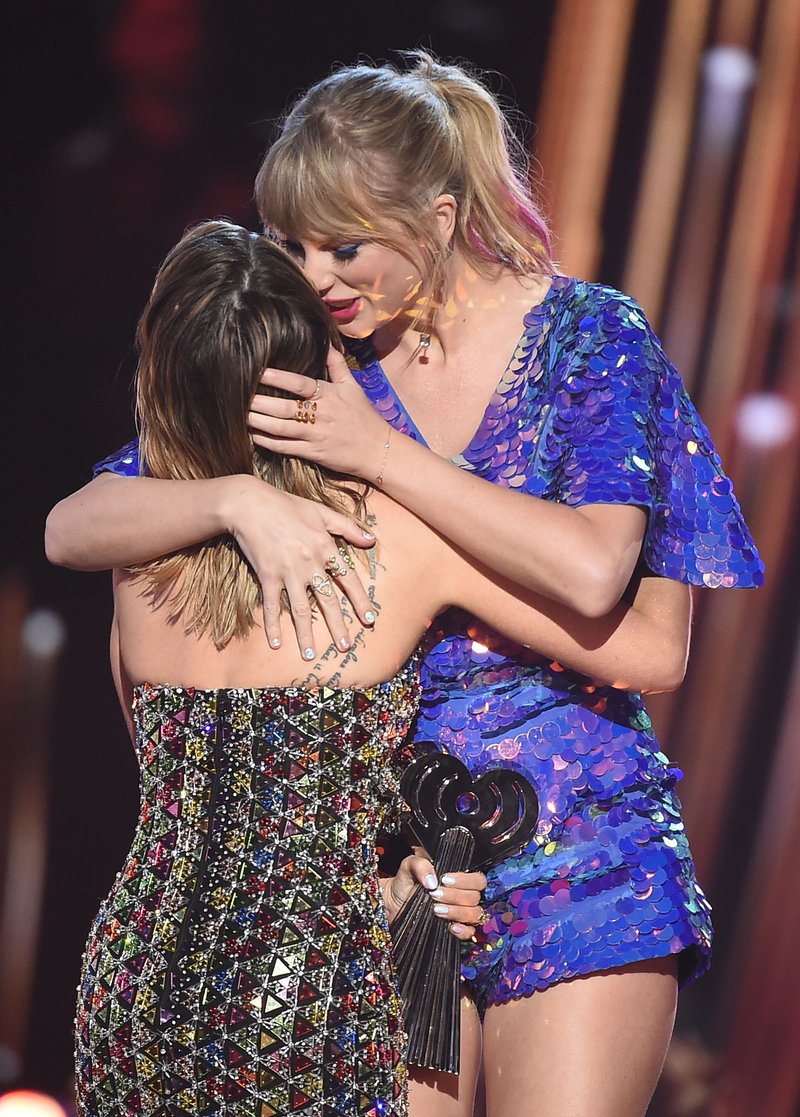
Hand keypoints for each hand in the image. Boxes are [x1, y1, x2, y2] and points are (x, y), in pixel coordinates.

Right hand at [223, 476, 376, 654]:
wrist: (249, 504)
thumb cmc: (286, 505)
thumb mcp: (321, 511)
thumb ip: (348, 527)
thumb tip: (372, 540)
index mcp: (326, 547)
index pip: (349, 580)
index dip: (361, 601)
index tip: (370, 620)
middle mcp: (310, 563)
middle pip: (328, 601)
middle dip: (338, 626)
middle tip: (346, 647)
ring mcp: (288, 572)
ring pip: (301, 609)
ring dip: (306, 634)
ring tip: (311, 655)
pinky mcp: (267, 575)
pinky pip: (272, 605)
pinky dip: (273, 625)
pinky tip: (276, 644)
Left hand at [249, 347, 390, 478]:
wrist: (379, 450)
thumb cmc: (364, 417)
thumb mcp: (353, 387)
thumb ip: (337, 365)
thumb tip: (327, 342)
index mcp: (328, 395)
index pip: (299, 383)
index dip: (277, 377)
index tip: (256, 371)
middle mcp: (320, 414)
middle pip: (284, 408)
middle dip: (259, 403)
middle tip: (238, 395)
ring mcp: (316, 435)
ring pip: (281, 428)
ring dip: (258, 422)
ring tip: (240, 415)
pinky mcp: (314, 453)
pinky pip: (286, 447)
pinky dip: (268, 442)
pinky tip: (254, 435)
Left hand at [381, 855, 486, 941]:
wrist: (394, 902)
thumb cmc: (405, 881)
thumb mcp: (408, 866)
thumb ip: (420, 865)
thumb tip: (432, 881)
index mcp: (458, 878)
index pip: (477, 879)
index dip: (465, 880)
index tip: (444, 880)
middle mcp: (463, 895)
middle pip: (475, 897)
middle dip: (455, 896)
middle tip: (435, 894)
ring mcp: (461, 913)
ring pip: (474, 914)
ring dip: (457, 911)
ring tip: (436, 909)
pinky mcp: (455, 929)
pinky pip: (469, 932)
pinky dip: (463, 931)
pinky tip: (451, 927)